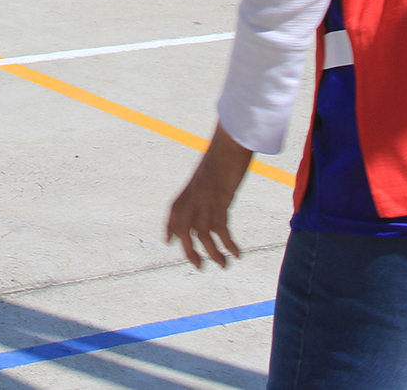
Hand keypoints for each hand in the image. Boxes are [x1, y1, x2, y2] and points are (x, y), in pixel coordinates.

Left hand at [165, 124, 253, 269]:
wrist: (231, 139)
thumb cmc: (225, 150)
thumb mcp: (211, 170)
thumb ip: (207, 181)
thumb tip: (214, 183)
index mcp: (188, 188)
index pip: (173, 212)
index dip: (170, 228)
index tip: (168, 241)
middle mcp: (192, 197)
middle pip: (184, 232)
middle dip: (190, 252)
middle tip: (200, 267)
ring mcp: (204, 200)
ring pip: (203, 236)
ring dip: (213, 254)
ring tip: (224, 265)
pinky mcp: (219, 202)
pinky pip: (221, 231)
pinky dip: (229, 245)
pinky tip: (238, 253)